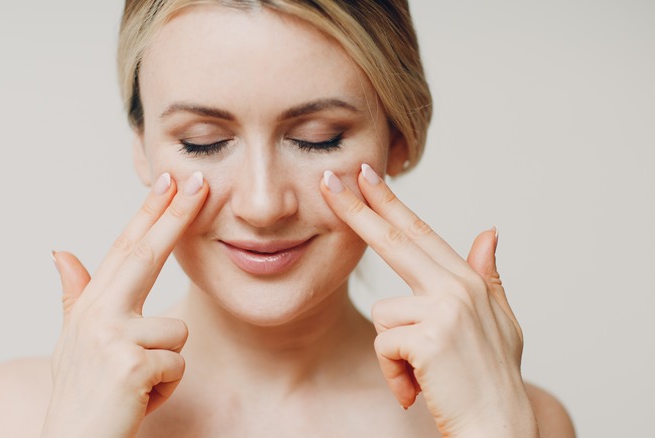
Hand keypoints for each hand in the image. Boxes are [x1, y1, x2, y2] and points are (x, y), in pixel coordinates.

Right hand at [42, 171, 207, 437]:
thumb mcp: (73, 344)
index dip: (148, 213)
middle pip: (145, 255)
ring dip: (166, 365)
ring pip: (177, 332)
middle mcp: (96, 315)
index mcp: (89, 306)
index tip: (169, 180)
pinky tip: (138, 401)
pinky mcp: (131, 365)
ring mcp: (112, 338)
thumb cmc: (81, 397)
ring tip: (137, 386)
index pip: (124, 249)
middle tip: (201, 181)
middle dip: (176, 215)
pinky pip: (177, 365)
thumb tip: (61, 252)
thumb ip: (75, 295)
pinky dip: (165, 389)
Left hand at [320, 165, 537, 436]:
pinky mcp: (428, 337)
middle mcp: (458, 288)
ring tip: (423, 375)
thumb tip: (488, 231)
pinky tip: (418, 388)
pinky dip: (396, 375)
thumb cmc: (493, 379)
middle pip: (395, 241)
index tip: (366, 176)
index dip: (390, 203)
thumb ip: (487, 276)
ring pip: (383, 316)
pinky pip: (384, 346)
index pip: (419, 233)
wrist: (500, 428)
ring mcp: (444, 310)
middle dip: (357, 209)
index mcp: (468, 282)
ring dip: (394, 354)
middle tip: (328, 179)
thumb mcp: (500, 323)